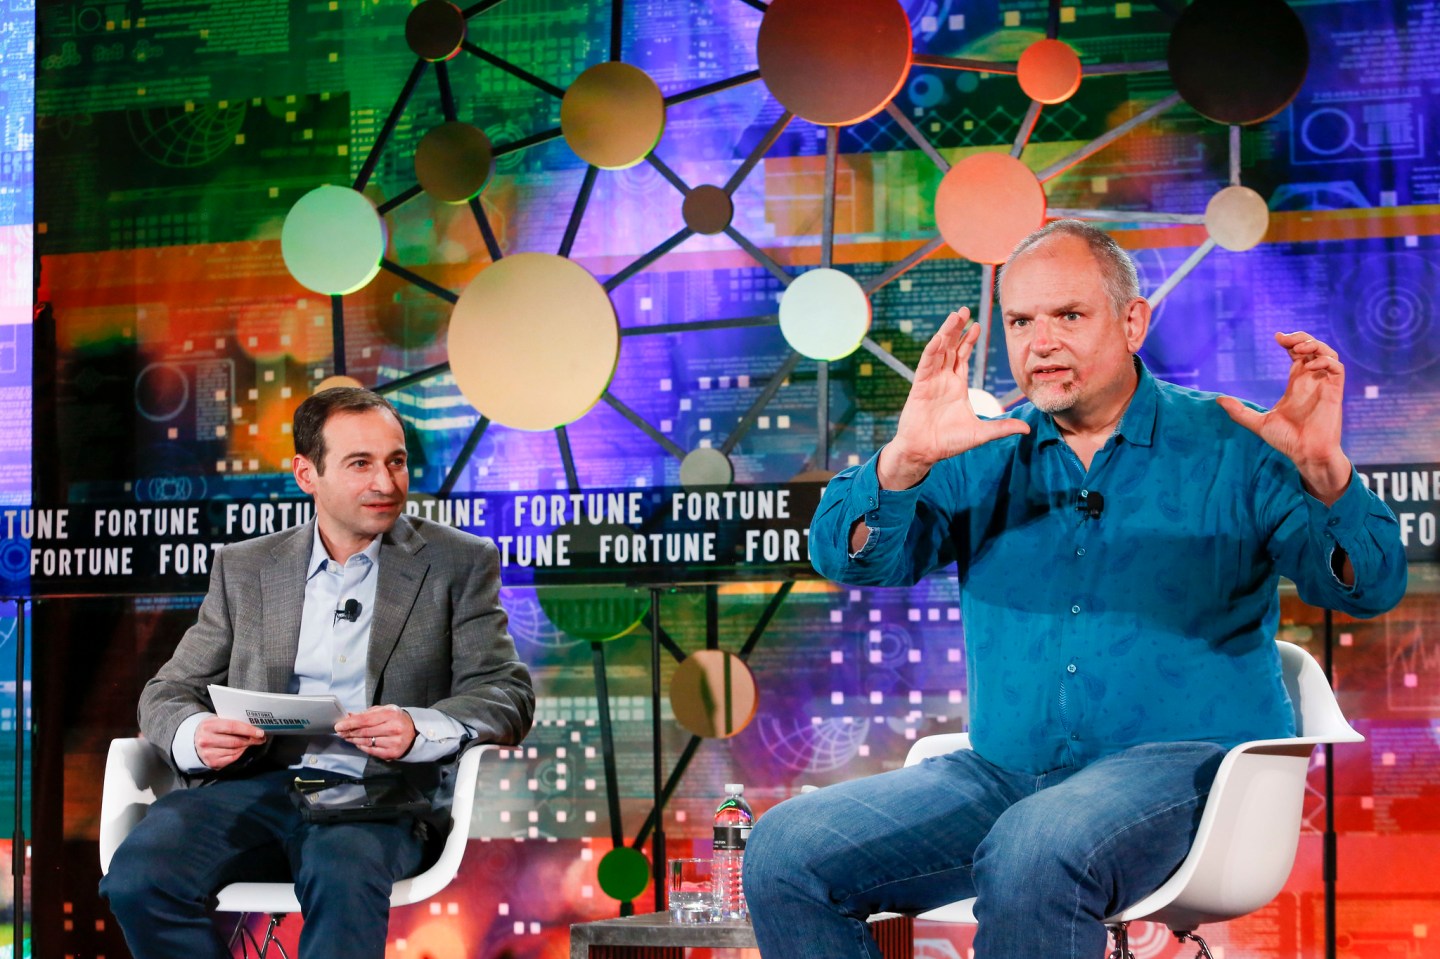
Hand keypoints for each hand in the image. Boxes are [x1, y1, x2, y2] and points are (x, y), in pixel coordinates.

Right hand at [195, 717, 265, 770]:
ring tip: (251, 742)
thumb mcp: (218, 720)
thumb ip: (232, 722)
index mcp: (209, 726)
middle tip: (260, 738)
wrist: (194, 740)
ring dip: (246, 746)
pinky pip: (232, 758)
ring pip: (235, 750)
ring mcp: (208, 753)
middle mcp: (206, 740)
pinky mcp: (211, 762)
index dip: (248, 730)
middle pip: (235, 741)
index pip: (233, 727)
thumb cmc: (212, 728)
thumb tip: (254, 726)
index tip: (260, 732)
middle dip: (251, 740)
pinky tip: (241, 749)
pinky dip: (239, 753)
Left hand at [335, 704, 416, 760]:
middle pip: (364, 732)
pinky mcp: (392, 753)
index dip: (350, 723)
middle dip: (349, 732)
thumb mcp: (384, 710)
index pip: (365, 720)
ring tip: (347, 737)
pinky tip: (358, 743)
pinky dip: (362, 747)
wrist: (414, 732)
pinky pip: (371, 751)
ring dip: (354, 740)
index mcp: (391, 714)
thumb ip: (366, 713)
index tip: (339, 725)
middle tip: (340, 732)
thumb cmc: (396, 719)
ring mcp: (393, 742)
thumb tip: (349, 717)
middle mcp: (393, 728)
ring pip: (366, 742)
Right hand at [880, 308, 1030, 488]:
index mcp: (956, 385)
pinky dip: (932, 352)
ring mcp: (931, 381)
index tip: (977, 325)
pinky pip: (926, 365)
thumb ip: (1002, 427)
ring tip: (953, 316)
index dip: (969, 340)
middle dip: (957, 329)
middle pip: (950, 348)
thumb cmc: (948, 442)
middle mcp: (943, 379)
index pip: (962, 356)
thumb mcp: (981, 432)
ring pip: (939, 351)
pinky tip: (938, 339)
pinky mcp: (920, 387)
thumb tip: (1027, 428)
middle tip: (963, 310)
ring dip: (945, 333)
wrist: (925, 452)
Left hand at [1217, 331, 1351, 505]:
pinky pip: (1337, 369)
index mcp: (1296, 383)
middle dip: (1302, 338)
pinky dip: (1325, 362)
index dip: (1290, 342)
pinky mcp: (1335, 392)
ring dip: (1315, 346)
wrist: (1305, 454)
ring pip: (1328, 354)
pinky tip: (1309, 367)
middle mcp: (1311, 381)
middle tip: (1286, 339)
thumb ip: (1240, 411)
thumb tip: (1218, 400)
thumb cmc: (1286, 440)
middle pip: (1313, 349)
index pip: (1296, 355)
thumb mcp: (1258, 423)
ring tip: (1298, 348)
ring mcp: (1324, 385)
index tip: (1276, 337)